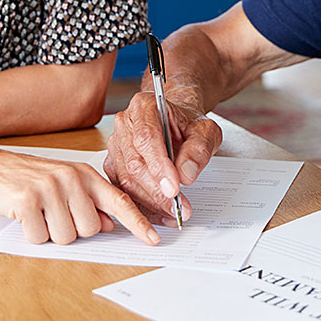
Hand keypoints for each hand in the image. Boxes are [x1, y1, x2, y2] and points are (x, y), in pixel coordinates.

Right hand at [0, 146, 160, 245]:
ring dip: (50, 233)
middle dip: (73, 230)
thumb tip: (110, 224)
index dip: (138, 223)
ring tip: (38, 212)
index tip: (154, 239)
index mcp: (84, 174)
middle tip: (54, 214)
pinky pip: (40, 237)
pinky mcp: (28, 200)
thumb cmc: (28, 178)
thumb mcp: (64, 184)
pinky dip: (31, 234)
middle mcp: (71, 178)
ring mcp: (50, 188)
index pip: (119, 201)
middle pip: (91, 229)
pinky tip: (24, 215)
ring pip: (67, 236)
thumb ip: (90, 203)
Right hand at [104, 91, 222, 224]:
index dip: (159, 166)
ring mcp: (115, 145)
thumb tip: (186, 174)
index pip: (146, 138)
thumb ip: (199, 149)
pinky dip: (143, 206)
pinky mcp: (114, 165)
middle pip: (135, 163)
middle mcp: (124, 124)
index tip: (175, 188)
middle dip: (157, 191)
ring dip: (150, 202)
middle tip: (179, 207)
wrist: (177, 124)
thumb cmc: (189, 124)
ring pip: (126, 180)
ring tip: (174, 213)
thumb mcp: (206, 131)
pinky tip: (162, 214)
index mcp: (144, 106)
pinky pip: (123, 190)